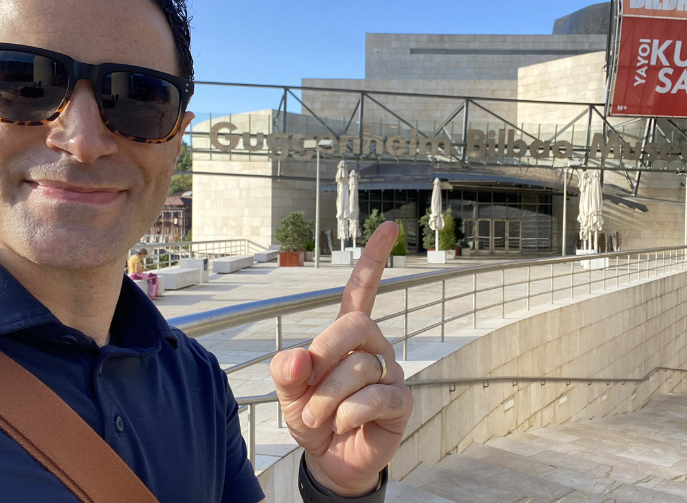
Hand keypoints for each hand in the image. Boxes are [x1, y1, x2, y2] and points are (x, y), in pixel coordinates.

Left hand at [269, 222, 412, 496]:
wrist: (330, 460)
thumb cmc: (314, 417)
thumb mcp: (288, 394)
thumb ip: (285, 372)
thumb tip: (296, 358)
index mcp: (347, 336)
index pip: (362, 290)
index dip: (374, 259)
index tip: (392, 228)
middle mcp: (374, 347)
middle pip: (356, 325)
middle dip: (323, 354)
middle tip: (306, 390)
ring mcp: (390, 373)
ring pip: (358, 368)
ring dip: (327, 399)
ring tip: (319, 418)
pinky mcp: (401, 402)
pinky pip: (374, 397)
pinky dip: (347, 414)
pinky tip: (344, 424)